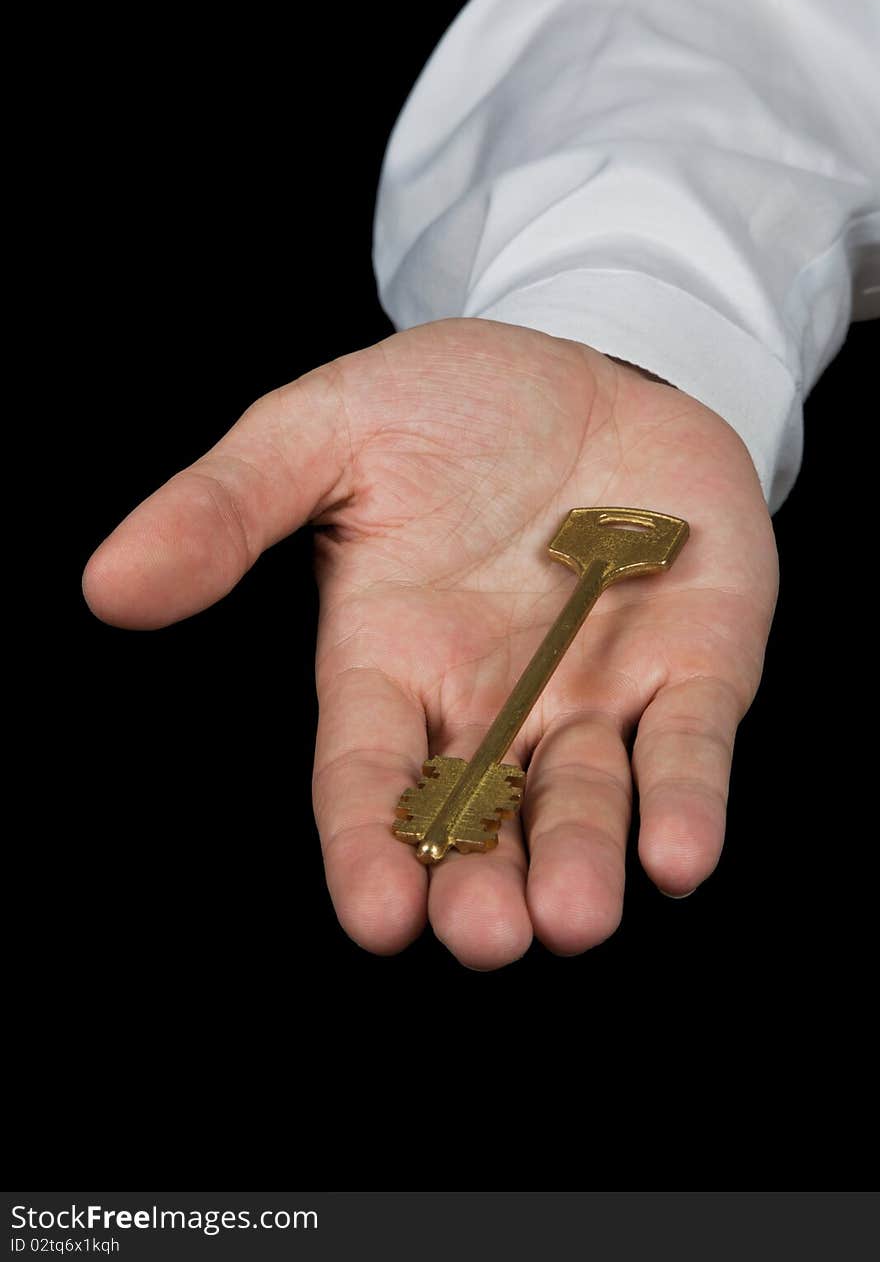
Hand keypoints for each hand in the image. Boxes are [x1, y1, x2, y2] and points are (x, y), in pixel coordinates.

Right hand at [83, 319, 777, 968]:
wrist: (588, 362)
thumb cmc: (444, 404)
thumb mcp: (320, 432)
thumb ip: (226, 509)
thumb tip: (109, 585)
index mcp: (390, 661)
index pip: (367, 778)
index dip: (369, 849)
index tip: (377, 917)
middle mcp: (491, 701)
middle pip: (479, 818)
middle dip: (482, 885)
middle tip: (486, 937)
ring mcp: (595, 691)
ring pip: (585, 800)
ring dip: (582, 863)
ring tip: (574, 919)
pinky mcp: (694, 664)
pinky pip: (690, 742)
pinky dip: (687, 800)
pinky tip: (680, 856)